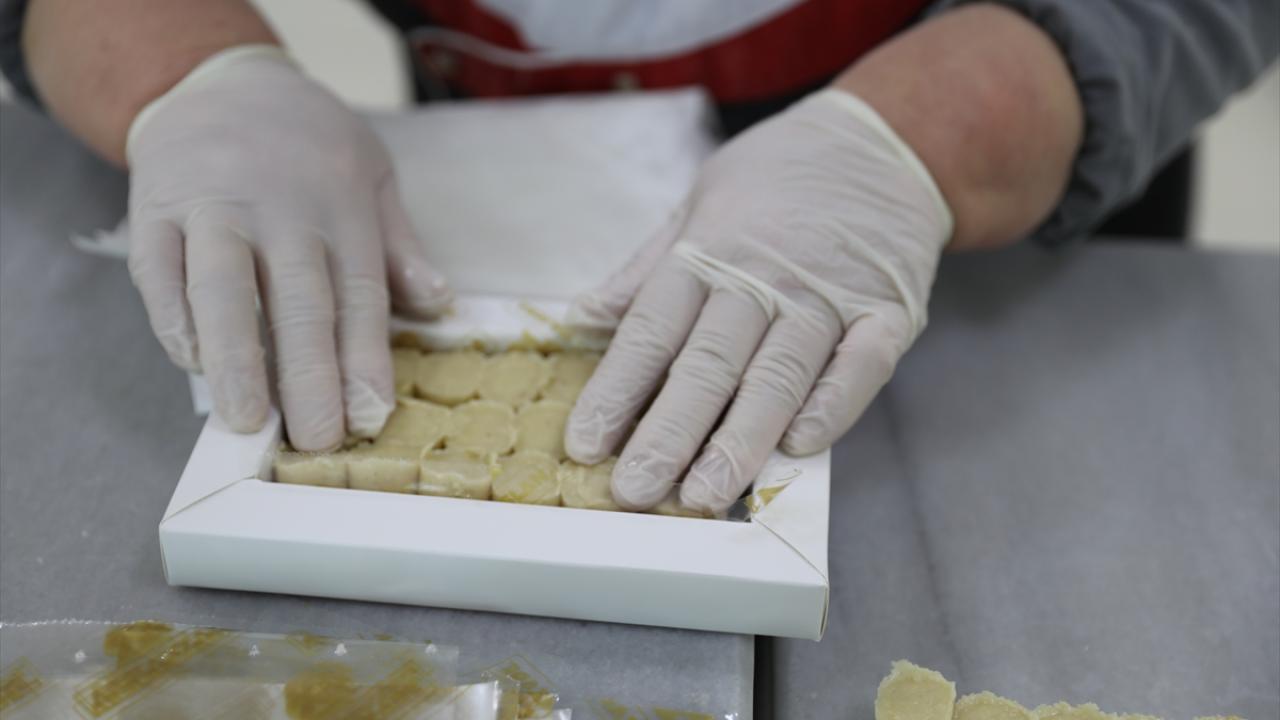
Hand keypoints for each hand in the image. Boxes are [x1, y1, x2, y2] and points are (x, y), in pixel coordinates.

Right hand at [126, 46, 451, 450]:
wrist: (219, 78)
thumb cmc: (309, 142)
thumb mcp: (372, 174)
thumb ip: (399, 245)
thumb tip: (438, 301)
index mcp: (341, 206)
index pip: (358, 293)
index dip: (364, 358)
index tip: (369, 414)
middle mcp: (280, 207)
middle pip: (297, 298)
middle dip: (309, 373)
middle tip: (316, 439)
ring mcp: (213, 205)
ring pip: (223, 286)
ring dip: (236, 357)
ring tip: (247, 419)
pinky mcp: (155, 206)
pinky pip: (159, 268)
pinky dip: (172, 317)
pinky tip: (190, 363)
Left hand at [563, 89, 952, 513]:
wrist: (882, 143)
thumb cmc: (777, 179)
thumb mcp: (696, 204)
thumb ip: (644, 271)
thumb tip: (582, 318)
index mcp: (706, 252)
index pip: (651, 331)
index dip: (616, 391)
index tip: (585, 445)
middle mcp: (762, 277)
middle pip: (708, 364)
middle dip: (667, 433)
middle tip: (636, 489)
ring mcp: (828, 295)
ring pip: (778, 375)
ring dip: (740, 439)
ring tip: (705, 493)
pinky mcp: (888, 310)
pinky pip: (860, 365)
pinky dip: (834, 405)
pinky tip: (802, 446)